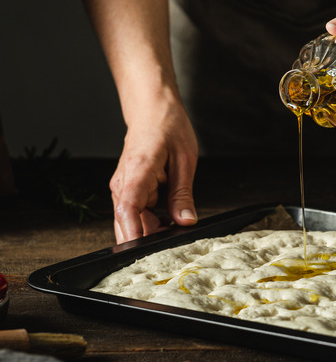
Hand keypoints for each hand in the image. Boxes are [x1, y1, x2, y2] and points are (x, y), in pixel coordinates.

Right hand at [110, 102, 197, 242]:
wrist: (152, 110)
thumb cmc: (168, 127)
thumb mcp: (185, 160)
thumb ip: (183, 194)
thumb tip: (186, 222)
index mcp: (138, 171)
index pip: (127, 209)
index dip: (133, 233)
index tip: (142, 251)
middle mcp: (123, 183)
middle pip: (129, 222)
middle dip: (148, 239)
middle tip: (175, 247)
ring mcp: (124, 188)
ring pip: (133, 222)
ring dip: (153, 230)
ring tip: (177, 227)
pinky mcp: (129, 190)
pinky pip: (138, 214)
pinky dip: (152, 222)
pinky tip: (171, 220)